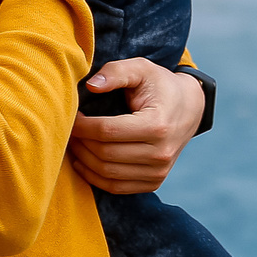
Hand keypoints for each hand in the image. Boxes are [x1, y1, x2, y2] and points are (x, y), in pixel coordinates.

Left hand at [70, 58, 203, 194]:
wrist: (189, 107)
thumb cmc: (160, 85)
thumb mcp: (141, 69)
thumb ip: (116, 72)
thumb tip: (91, 86)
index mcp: (157, 125)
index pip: (107, 131)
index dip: (82, 126)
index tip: (72, 116)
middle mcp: (161, 153)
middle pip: (105, 154)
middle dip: (80, 142)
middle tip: (68, 130)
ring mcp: (159, 171)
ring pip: (107, 174)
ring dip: (83, 160)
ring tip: (74, 143)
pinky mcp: (154, 182)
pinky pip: (116, 187)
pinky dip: (95, 178)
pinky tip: (83, 162)